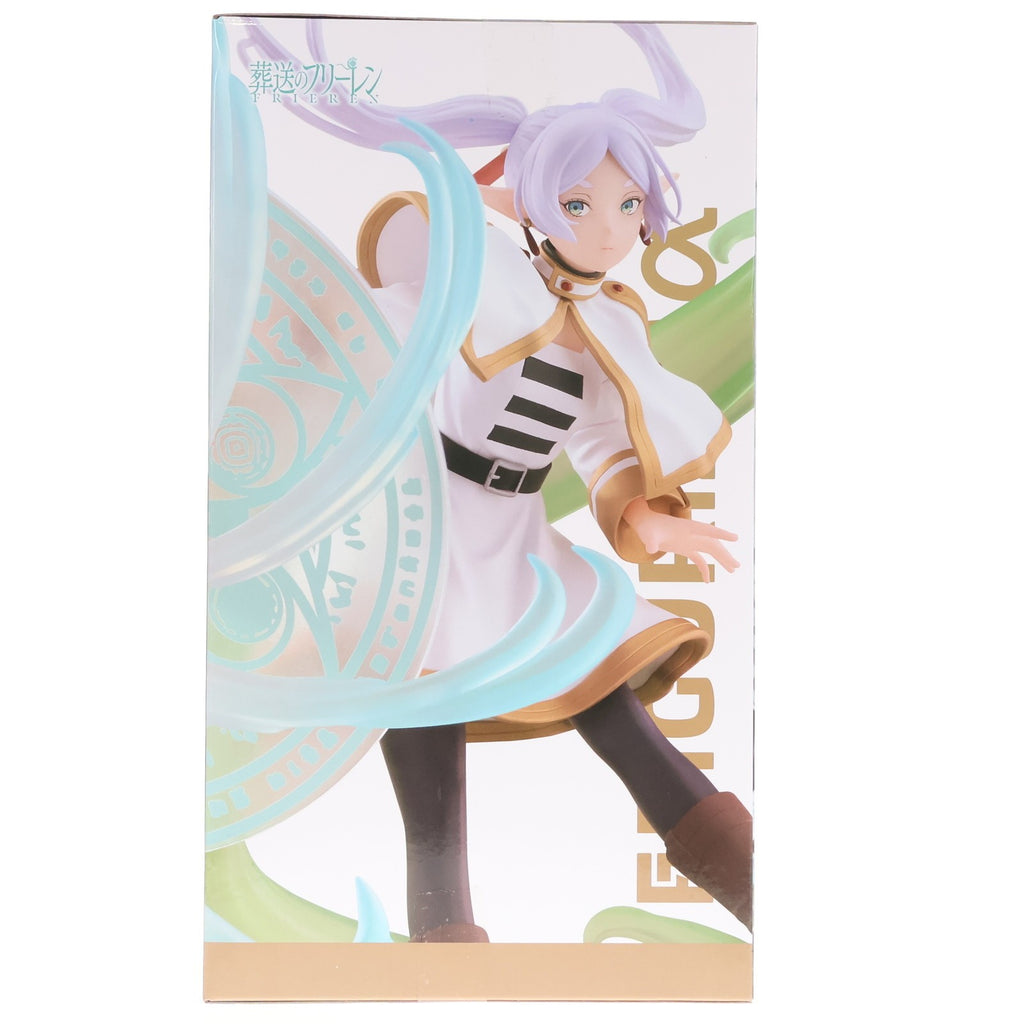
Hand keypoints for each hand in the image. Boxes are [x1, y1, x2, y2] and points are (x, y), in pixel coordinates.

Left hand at [624, 498, 738, 582]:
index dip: (721, 533)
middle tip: (736, 566)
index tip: (735, 538)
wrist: (644, 523)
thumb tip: (651, 548)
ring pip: (710, 551)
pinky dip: (704, 569)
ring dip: (721, 560)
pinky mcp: (685, 548)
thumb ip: (651, 541)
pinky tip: (707, 581)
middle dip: (725, 554)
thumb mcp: (648, 534)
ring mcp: (689, 541)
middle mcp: (692, 534)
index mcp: (687, 527)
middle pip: (713, 544)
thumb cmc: (647, 526)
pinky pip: (699, 559)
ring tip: (733, 571)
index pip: (707, 530)